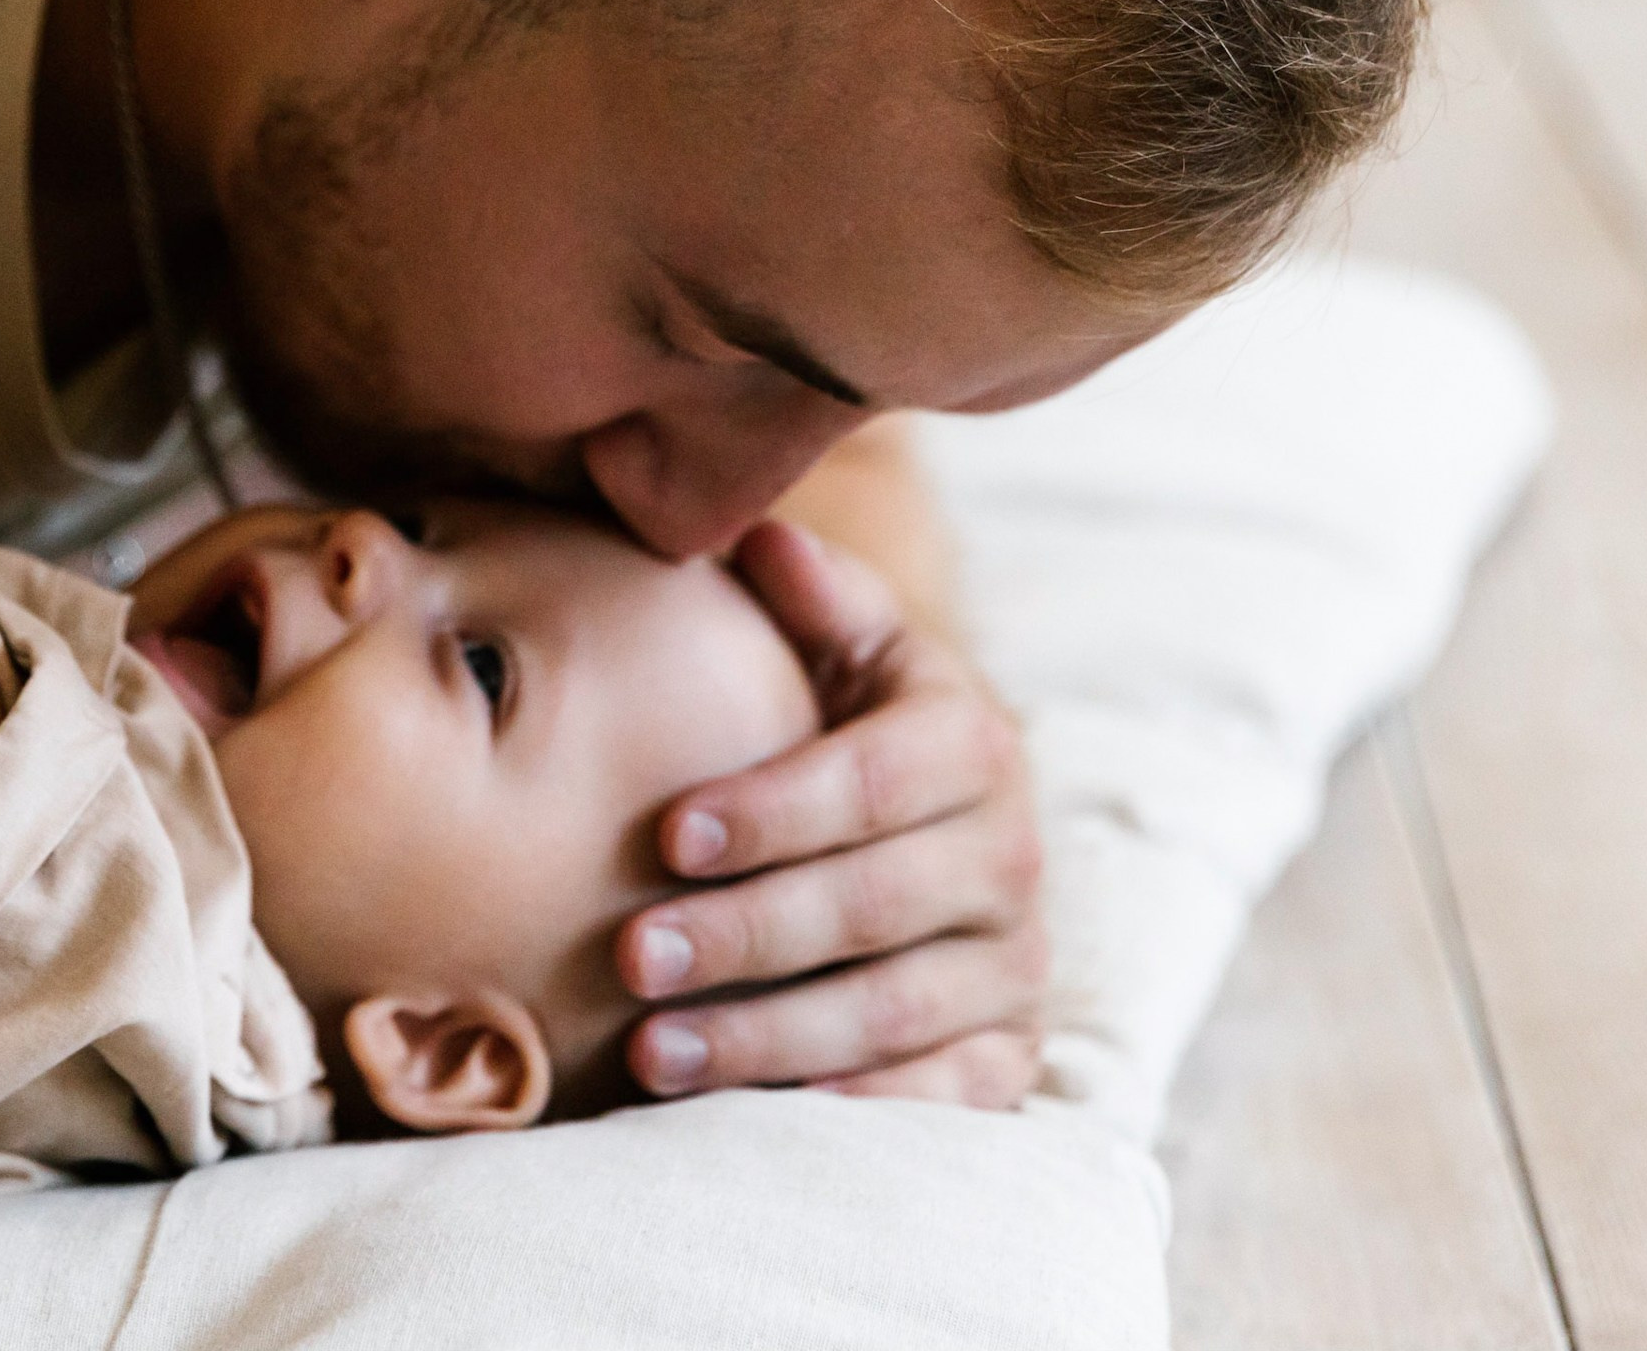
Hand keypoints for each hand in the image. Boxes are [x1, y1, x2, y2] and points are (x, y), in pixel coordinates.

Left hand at [617, 521, 1046, 1105]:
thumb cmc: (855, 734)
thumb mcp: (854, 653)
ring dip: (768, 1037)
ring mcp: (1013, 963)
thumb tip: (758, 535)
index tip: (669, 835)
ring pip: (895, 1009)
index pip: (874, 780)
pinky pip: (944, 1093)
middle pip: (875, 904)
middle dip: (747, 935)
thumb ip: (816, 600)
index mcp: (969, 743)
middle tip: (633, 956)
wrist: (944, 840)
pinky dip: (858, 1106)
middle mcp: (1008, 856)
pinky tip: (764, 1111)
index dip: (774, 809)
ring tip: (651, 1052)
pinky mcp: (1007, 1051)